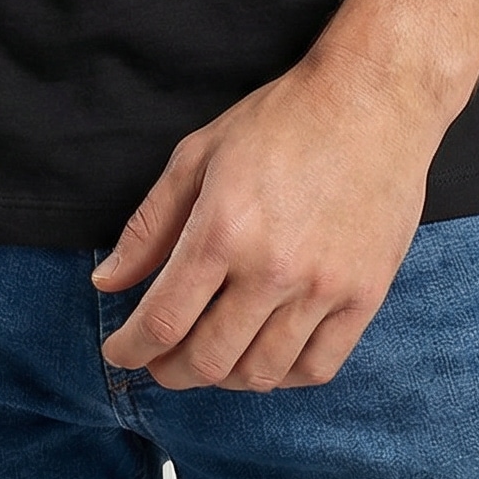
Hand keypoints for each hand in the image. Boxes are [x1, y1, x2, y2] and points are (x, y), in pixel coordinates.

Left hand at [91, 53, 440, 390]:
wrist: (372, 101)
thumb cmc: (281, 120)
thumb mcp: (198, 155)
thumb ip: (149, 225)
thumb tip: (106, 283)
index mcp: (222, 229)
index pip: (163, 321)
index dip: (131, 350)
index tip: (119, 353)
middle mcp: (272, 268)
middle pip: (208, 360)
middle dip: (170, 371)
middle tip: (160, 360)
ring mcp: (323, 288)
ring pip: (260, 374)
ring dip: (223, 377)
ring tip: (211, 356)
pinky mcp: (365, 296)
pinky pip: (316, 368)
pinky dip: (283, 376)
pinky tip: (266, 353)